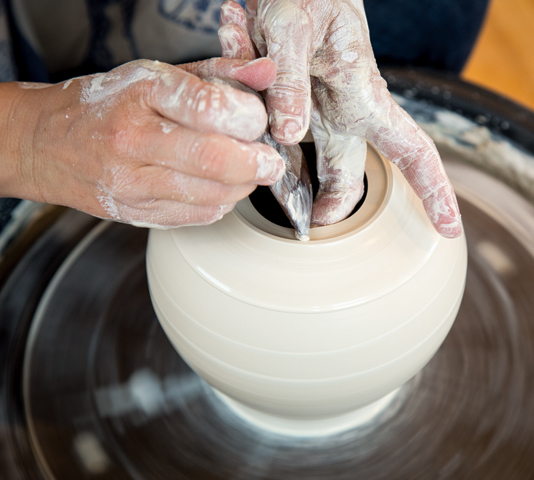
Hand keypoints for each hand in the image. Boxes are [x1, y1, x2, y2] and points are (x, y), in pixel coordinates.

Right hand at [0, 57, 283, 227]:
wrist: (48, 144)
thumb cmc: (110, 105)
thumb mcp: (160, 75)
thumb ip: (219, 74)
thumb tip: (267, 74)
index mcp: (142, 95)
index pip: (209, 107)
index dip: (249, 118)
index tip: (260, 122)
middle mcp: (134, 141)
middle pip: (215, 161)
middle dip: (258, 164)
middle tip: (270, 161)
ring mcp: (133, 183)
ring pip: (212, 195)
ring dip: (243, 185)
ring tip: (245, 171)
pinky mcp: (137, 213)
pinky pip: (198, 216)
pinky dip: (221, 202)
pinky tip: (218, 187)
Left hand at [221, 0, 461, 237]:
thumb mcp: (293, 28)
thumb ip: (290, 81)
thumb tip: (288, 135)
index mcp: (363, 95)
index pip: (413, 151)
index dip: (435, 192)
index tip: (449, 229)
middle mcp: (345, 111)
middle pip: (348, 175)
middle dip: (329, 204)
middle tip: (305, 222)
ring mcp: (317, 111)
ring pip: (303, 161)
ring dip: (275, 162)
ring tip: (257, 147)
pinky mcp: (291, 105)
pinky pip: (266, 126)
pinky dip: (246, 105)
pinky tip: (239, 54)